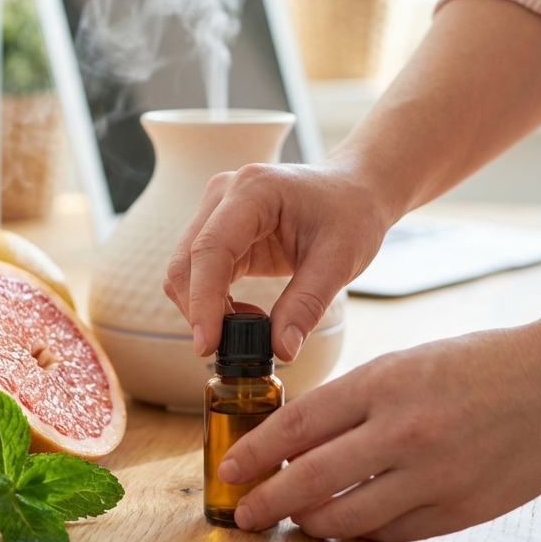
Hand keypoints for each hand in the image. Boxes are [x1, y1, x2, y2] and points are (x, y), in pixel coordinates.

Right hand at [162, 158, 396, 360]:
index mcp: (253, 190)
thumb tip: (281, 351)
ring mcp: (216, 210)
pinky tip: (245, 314)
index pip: (211, 249)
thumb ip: (307, 305)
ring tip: (250, 327)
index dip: (203, 301)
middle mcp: (224, 194)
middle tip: (230, 350)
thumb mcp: (339, 261)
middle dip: (199, 310)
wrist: (355, 190)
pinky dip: (213, 301)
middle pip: (187, 261)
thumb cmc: (351, 214)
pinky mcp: (218, 230)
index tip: (207, 345)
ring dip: (204, 307)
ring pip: (186, 269)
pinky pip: (199, 272)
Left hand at [220, 322, 540, 541]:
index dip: (256, 452)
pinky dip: (364, 531)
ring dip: (312, 522)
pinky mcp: (462, 508)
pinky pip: (394, 532)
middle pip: (311, 478)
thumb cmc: (479, 365)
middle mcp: (403, 431)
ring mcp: (434, 474)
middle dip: (268, 501)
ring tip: (297, 520)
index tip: (230, 468)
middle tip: (243, 513)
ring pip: (349, 516)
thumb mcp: (406, 364)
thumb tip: (298, 440)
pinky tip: (350, 525)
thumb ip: (355, 401)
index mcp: (383, 384)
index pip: (298, 425)